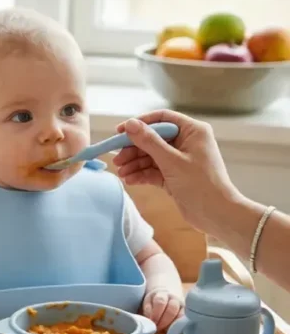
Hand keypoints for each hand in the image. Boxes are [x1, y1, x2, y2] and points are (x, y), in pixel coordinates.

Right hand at [113, 110, 241, 233]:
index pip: (162, 119)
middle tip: (117, 159)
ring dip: (135, 163)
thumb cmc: (200, 184)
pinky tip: (130, 180)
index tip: (120, 132)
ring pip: (151, 156)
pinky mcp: (175, 175)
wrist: (217, 214)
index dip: (140, 123)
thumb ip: (149, 141)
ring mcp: (180, 160)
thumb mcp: (171, 161)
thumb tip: (130, 124)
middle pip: (153, 139)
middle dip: (134, 149)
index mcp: (193, 131)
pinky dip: (142, 174)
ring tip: (122, 173)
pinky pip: (154, 170)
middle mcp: (187, 142)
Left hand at [142, 288, 184, 331]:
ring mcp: (183, 306)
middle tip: (157, 328)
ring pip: (180, 316)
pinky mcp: (187, 314)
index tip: (152, 322)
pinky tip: (171, 330)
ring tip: (164, 330)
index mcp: (162, 294)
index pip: (160, 302)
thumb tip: (150, 320)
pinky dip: (178, 327)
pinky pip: (185, 321)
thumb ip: (148, 310)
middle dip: (164, 321)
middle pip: (172, 309)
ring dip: (171, 325)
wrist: (169, 294)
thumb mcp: (148, 302)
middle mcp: (175, 299)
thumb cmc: (155, 301)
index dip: (156, 313)